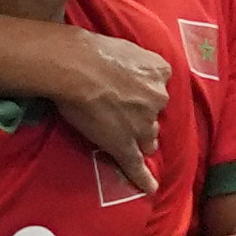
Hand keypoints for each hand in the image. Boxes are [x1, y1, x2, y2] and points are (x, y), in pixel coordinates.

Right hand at [46, 27, 171, 194]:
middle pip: (154, 115)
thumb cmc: (94, 51)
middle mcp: (157, 98)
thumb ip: (137, 62)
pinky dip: (143, 178)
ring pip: (147, 137)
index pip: (158, 87)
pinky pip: (136, 165)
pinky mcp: (125, 145)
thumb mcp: (127, 47)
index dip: (144, 93)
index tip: (132, 92)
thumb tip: (129, 68)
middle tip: (119, 111)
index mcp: (159, 72)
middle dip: (142, 116)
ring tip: (118, 136)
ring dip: (137, 137)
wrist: (75, 67)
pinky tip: (149, 188)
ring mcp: (142, 125)